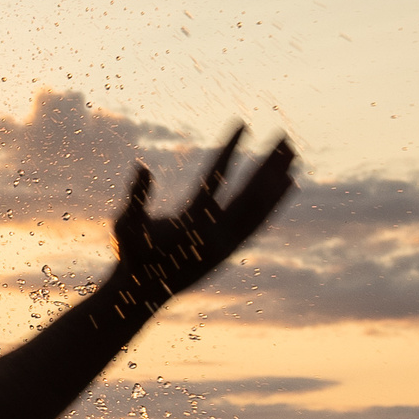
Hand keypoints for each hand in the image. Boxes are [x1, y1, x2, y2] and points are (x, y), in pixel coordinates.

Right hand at [113, 128, 296, 300]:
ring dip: (277, 179)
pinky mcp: (232, 249)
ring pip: (261, 208)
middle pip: (251, 194)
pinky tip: (286, 184)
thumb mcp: (126, 226)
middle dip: (268, 164)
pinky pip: (259, 221)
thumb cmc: (133, 256)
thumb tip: (143, 166)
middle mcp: (218, 235)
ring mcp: (228, 244)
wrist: (145, 294)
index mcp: (193, 225)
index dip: (229, 150)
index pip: (216, 179)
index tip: (243, 124)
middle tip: (285, 136)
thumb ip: (136, 197)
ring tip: (292, 153)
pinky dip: (274, 202)